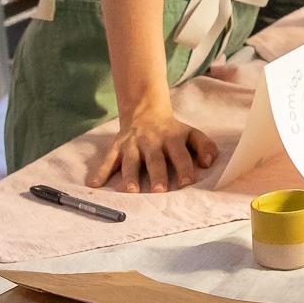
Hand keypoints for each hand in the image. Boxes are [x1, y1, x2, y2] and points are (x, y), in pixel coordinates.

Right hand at [88, 107, 217, 192]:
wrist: (145, 111)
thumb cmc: (172, 131)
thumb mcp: (191, 134)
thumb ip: (205, 146)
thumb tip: (209, 163)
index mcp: (173, 138)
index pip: (180, 154)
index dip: (185, 167)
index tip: (186, 182)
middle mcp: (152, 141)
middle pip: (155, 159)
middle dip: (157, 174)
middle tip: (160, 190)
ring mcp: (133, 144)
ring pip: (131, 161)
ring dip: (130, 176)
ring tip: (132, 191)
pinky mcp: (117, 147)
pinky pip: (108, 160)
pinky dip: (101, 172)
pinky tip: (94, 184)